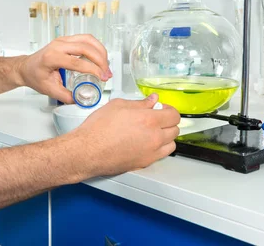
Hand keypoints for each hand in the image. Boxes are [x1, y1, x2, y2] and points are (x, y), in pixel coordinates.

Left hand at [17, 35, 111, 103]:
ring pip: (88, 39)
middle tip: (106, 73)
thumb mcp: (49, 90)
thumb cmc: (34, 76)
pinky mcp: (67, 39)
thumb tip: (82, 100)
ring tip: (106, 65)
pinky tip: (100, 57)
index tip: (102, 77)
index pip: (76, 62)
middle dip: (100, 60)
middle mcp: (57, 45)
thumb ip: (66, 96)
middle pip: (85, 47)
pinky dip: (96, 47)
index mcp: (51, 57)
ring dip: (100, 51)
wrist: (26, 68)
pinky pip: (85, 39)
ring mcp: (62, 40)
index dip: (92, 69)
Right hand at [66, 94, 180, 178]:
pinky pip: (161, 155)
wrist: (88, 150)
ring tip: (153, 132)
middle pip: (175, 129)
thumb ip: (139, 103)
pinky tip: (147, 143)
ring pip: (171, 144)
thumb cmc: (98, 129)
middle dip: (167, 122)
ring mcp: (151, 152)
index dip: (168, 110)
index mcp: (149, 120)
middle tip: (156, 119)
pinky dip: (159, 148)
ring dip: (166, 136)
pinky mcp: (145, 163)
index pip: (174, 115)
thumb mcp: (117, 106)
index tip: (161, 109)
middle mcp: (154, 137)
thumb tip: (151, 100)